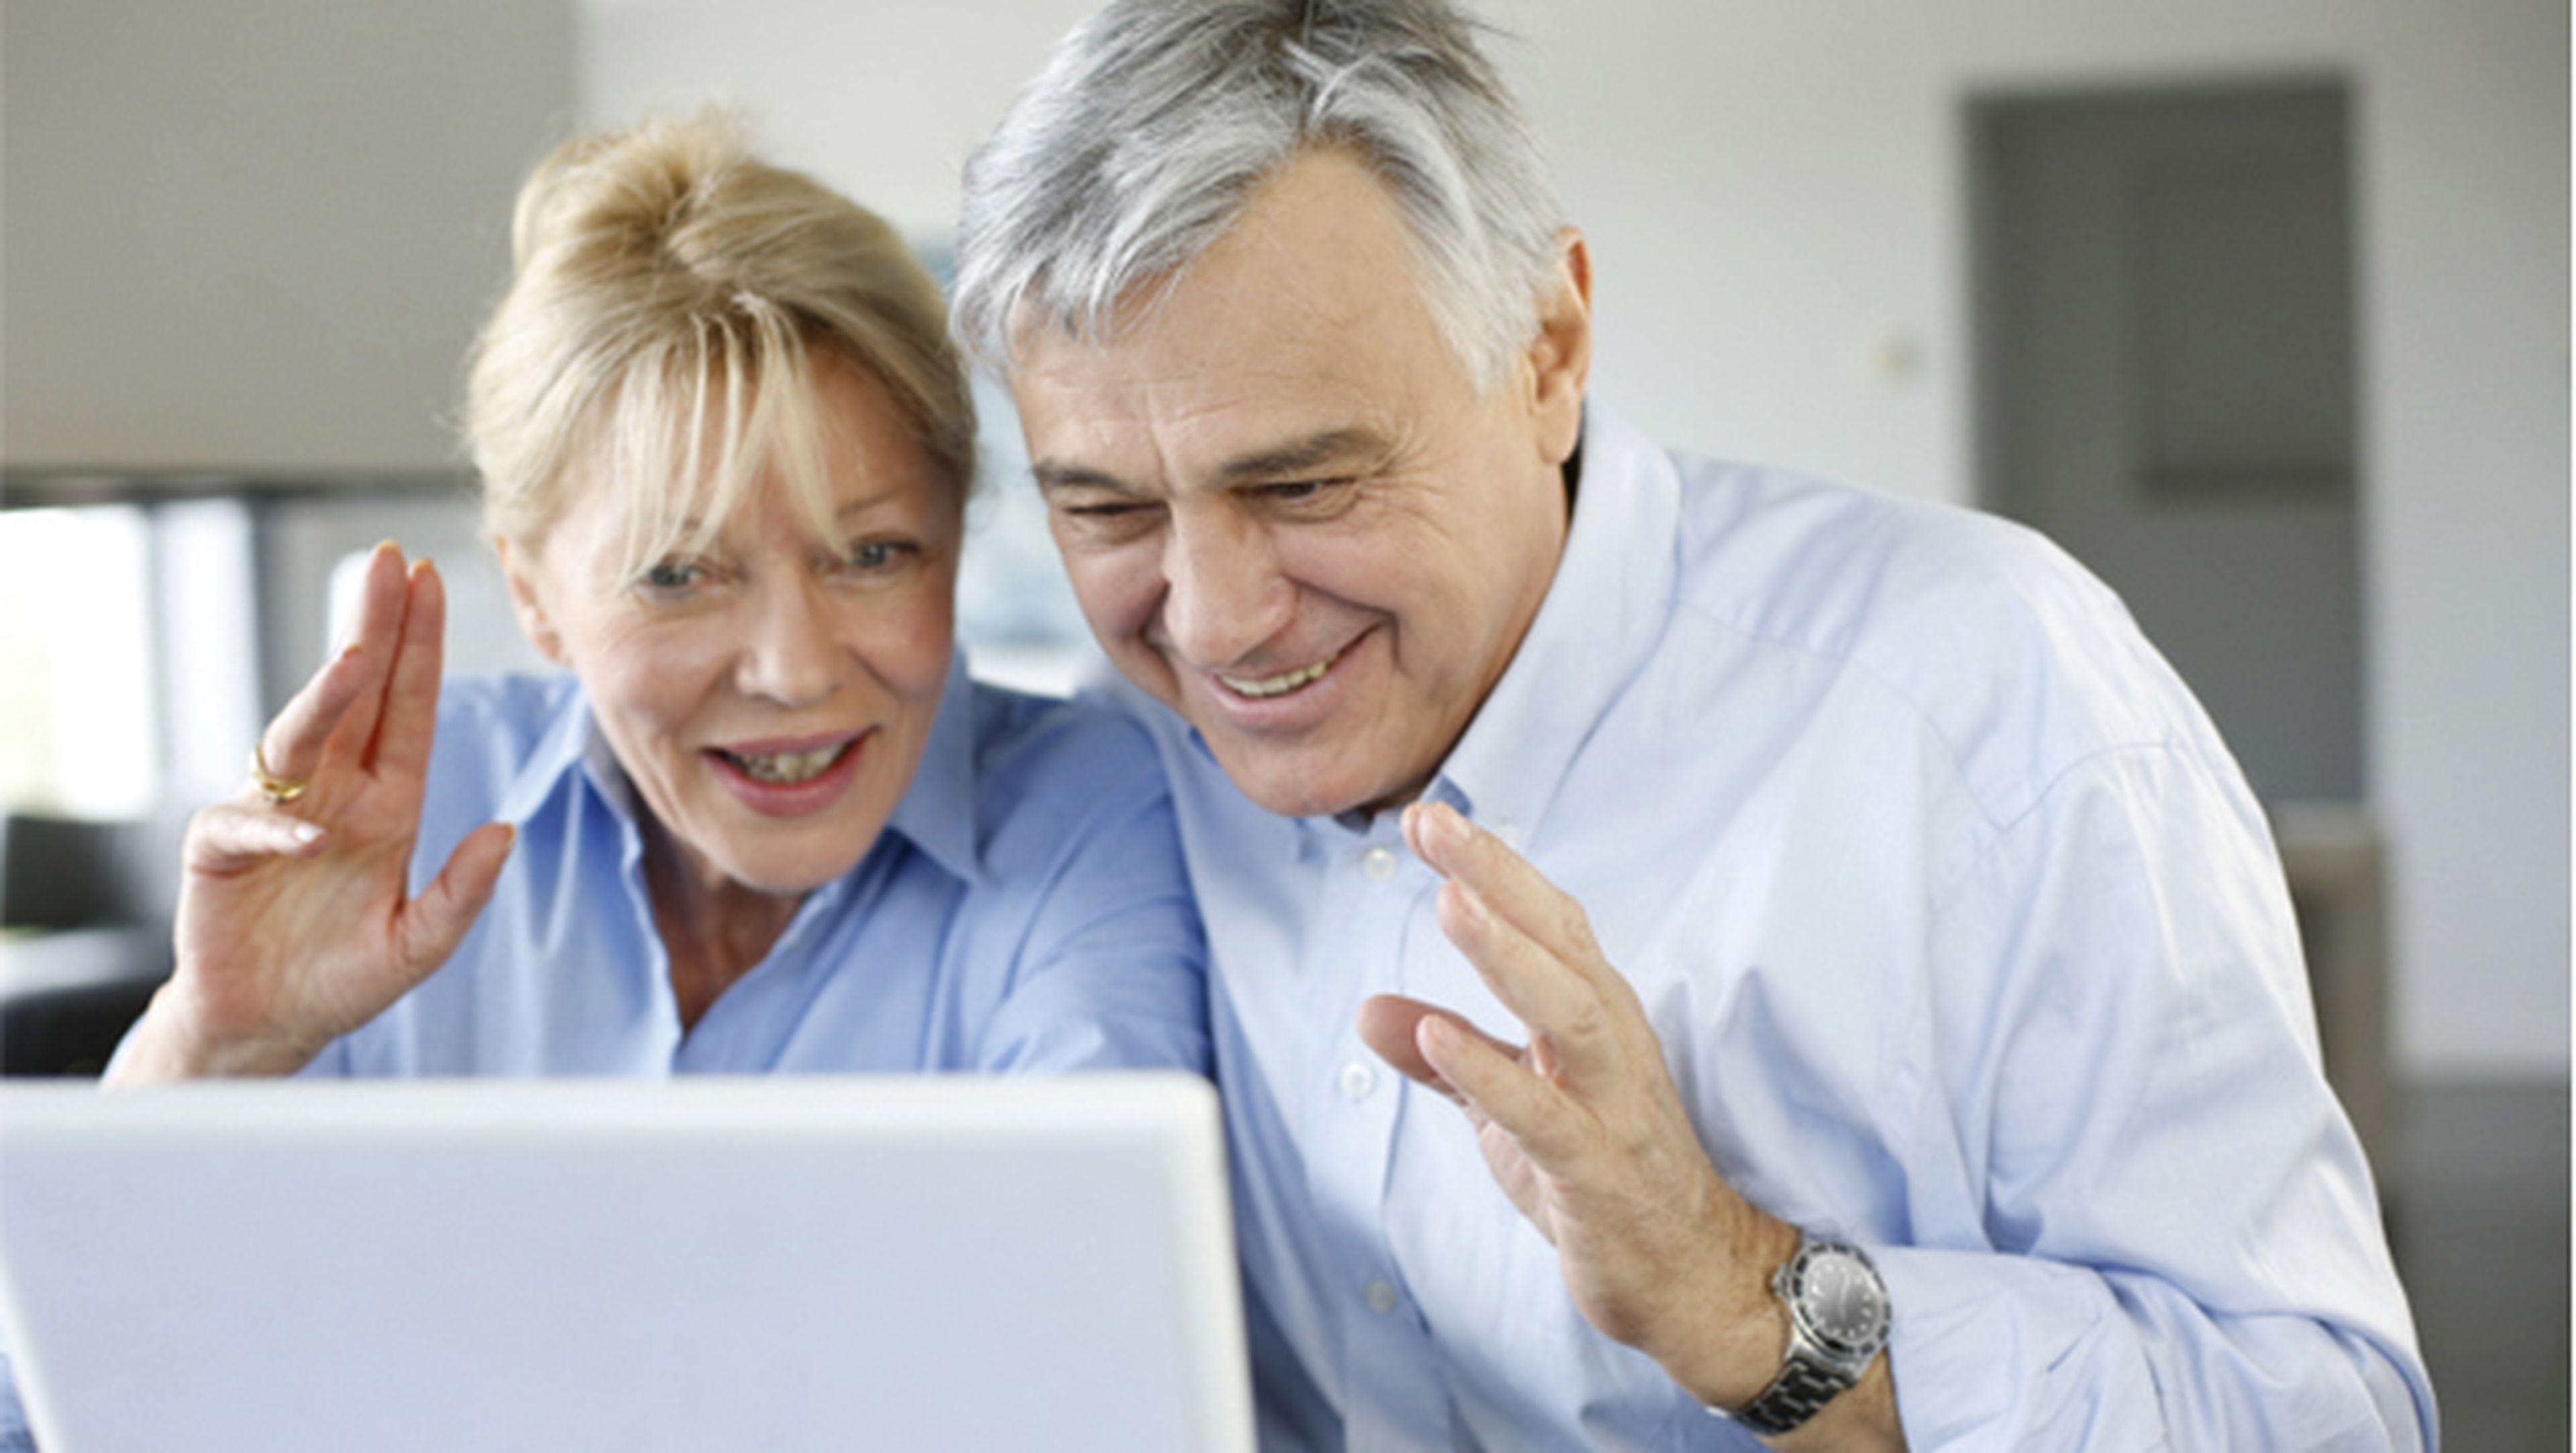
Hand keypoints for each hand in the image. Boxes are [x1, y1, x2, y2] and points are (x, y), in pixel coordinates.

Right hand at [111, 544, 514, 1082]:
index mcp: (388, 805)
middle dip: (374, 628)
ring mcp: (277, 815)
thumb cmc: (344, 979)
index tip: (429, 581)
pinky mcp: (222, 853)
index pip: (409, 710)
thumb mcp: (420, 946)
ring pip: (299, 736)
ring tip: (354, 654)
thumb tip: (505, 832)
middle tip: (390, 561)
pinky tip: (305, 833)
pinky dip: (274, 826)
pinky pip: (246, 824)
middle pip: (357, 697)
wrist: (269, 1026)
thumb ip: (461, 894)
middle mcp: (334, 795)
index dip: (419, 648)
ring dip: (327, 697)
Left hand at [1354, 801, 1798, 1409]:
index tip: (1428, 816)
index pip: (1545, 921)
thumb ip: (1449, 1055)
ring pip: (1568, 1014)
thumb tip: (1370, 1009)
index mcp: (1594, 1015)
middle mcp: (1612, 1045)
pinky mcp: (1600, 1172)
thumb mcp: (1510, 1106)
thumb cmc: (1604, 1176)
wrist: (1694, 1275)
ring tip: (1448, 905)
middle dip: (1497, 879)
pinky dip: (1490, 1074)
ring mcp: (1613, 1106)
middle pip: (1561, 942)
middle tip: (1435, 823)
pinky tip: (1436, 1038)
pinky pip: (1544, 1117)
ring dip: (1508, 958)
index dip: (1491, 865)